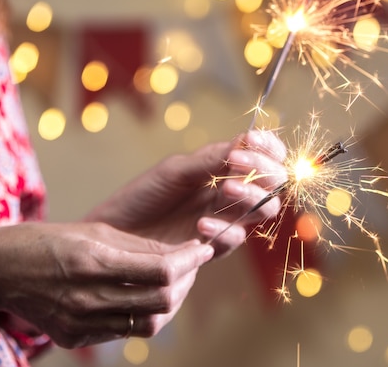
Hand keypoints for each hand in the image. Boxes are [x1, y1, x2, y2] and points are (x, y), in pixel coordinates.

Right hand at [0, 223, 213, 347]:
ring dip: (168, 303)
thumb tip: (179, 253)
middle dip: (187, 280)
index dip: (190, 259)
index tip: (202, 248)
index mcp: (94, 262)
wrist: (1, 271)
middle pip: (162, 300)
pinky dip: (141, 315)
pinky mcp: (76, 338)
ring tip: (170, 283)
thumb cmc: (49, 241)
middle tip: (191, 264)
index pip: (162, 270)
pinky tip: (141, 296)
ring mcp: (82, 323)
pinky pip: (124, 332)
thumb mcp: (96, 230)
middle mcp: (89, 298)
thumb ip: (139, 246)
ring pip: (149, 324)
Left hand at [86, 130, 286, 256]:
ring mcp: (226, 220)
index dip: (268, 147)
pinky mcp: (213, 247)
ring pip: (265, 209)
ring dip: (251, 196)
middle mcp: (231, 195)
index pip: (267, 156)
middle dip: (263, 170)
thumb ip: (211, 159)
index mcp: (225, 170)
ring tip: (225, 188)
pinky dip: (224, 229)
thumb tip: (245, 141)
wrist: (113, 235)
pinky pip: (235, 238)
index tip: (252, 140)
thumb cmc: (142, 196)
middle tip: (236, 162)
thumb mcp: (175, 170)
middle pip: (274, 183)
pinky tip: (200, 225)